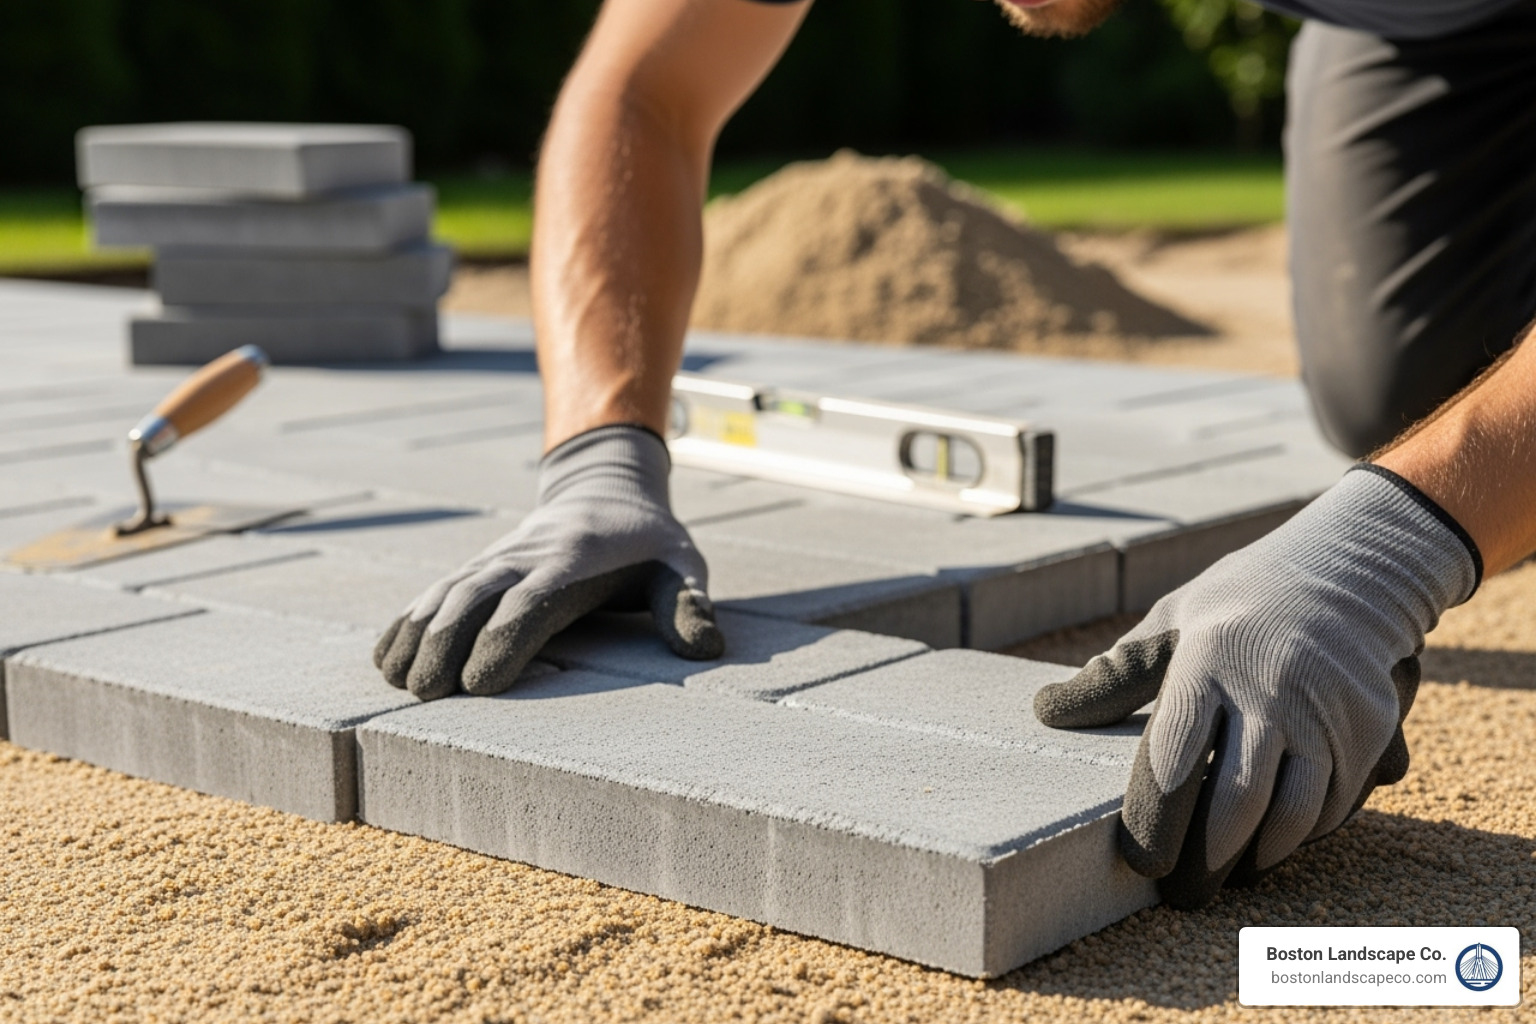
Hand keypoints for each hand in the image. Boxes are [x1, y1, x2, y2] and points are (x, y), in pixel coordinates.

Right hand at [374, 424, 723, 699]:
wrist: (606, 488)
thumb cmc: (648, 542)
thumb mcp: (681, 564)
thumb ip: (689, 602)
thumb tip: (705, 647)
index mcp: (573, 560)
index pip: (531, 600)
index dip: (503, 639)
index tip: (481, 683)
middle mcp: (524, 557)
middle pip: (474, 596)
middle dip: (445, 642)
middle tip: (427, 693)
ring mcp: (495, 560)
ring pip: (445, 591)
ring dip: (417, 633)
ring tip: (396, 679)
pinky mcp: (478, 567)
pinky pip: (434, 591)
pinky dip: (406, 621)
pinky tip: (385, 657)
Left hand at [1034, 466, 1479, 908]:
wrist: (1349, 568)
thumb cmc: (1239, 601)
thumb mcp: (1171, 619)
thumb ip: (1115, 675)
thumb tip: (1046, 712)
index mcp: (1207, 661)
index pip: (1171, 762)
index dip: (1152, 823)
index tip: (1139, 861)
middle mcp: (1270, 690)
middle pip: (1233, 805)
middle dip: (1203, 862)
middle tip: (1180, 894)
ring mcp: (1325, 711)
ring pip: (1291, 817)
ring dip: (1256, 858)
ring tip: (1226, 875)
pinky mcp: (1367, 728)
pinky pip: (1332, 805)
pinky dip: (1302, 833)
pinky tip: (1273, 841)